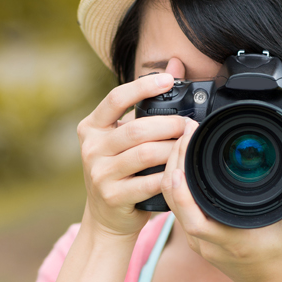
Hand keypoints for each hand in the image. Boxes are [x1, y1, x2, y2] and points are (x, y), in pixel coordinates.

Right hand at [77, 59, 186, 240]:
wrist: (107, 217)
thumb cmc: (121, 171)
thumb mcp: (124, 137)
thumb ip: (145, 104)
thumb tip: (175, 64)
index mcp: (91, 127)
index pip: (115, 99)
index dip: (142, 87)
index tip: (168, 80)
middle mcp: (91, 149)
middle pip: (136, 129)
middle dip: (169, 124)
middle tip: (189, 124)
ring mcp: (99, 174)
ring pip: (144, 154)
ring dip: (172, 149)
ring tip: (188, 145)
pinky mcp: (112, 196)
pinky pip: (148, 182)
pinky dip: (169, 175)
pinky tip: (181, 170)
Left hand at [160, 120, 281, 281]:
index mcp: (226, 237)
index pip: (188, 207)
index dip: (180, 177)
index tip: (186, 145)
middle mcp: (205, 241)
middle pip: (173, 198)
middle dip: (173, 161)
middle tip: (185, 132)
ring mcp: (196, 242)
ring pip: (172, 202)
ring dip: (173, 171)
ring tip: (183, 141)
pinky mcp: (195, 240)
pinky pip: (178, 208)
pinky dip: (178, 185)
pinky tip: (185, 164)